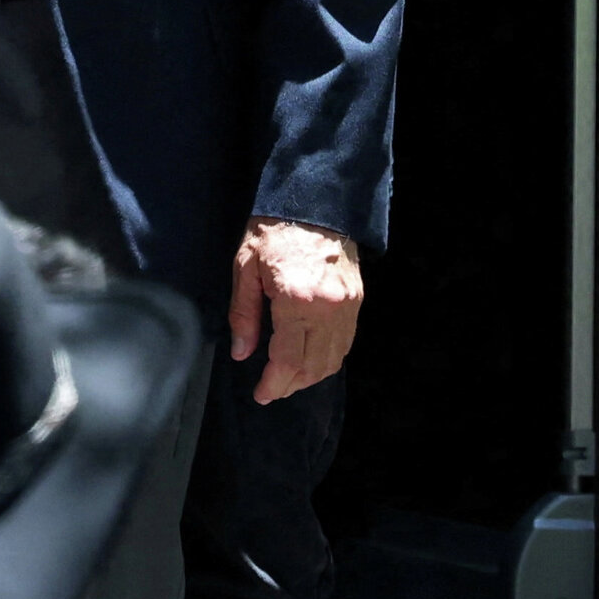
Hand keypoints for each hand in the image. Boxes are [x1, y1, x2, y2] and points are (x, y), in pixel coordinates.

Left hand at [228, 216, 361, 402]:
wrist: (314, 204)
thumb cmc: (272, 231)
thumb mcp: (245, 267)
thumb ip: (243, 314)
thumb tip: (242, 353)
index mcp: (297, 301)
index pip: (288, 359)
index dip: (274, 383)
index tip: (261, 395)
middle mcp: (328, 310)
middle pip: (313, 366)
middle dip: (291, 384)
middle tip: (271, 391)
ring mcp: (347, 308)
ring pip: (333, 360)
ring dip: (311, 376)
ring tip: (287, 380)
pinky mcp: (356, 303)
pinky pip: (344, 344)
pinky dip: (327, 359)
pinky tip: (309, 360)